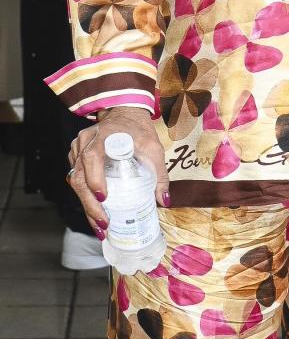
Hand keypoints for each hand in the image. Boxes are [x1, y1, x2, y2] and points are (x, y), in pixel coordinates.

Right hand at [67, 107, 168, 233]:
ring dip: (86, 206)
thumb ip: (160, 173)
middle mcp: (85, 142)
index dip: (94, 180)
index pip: (91, 158)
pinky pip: (76, 179)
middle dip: (90, 205)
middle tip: (103, 225)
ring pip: (75, 181)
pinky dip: (85, 197)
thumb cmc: (139, 130)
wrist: (124, 113)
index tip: (104, 199)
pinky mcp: (76, 156)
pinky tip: (96, 212)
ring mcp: (77, 149)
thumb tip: (163, 201)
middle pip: (80, 177)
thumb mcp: (154, 148)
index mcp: (103, 136)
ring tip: (100, 225)